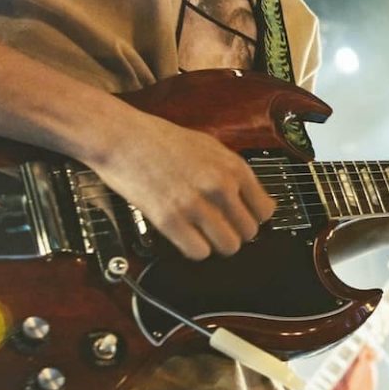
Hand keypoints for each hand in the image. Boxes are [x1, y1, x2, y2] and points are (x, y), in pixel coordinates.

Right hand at [86, 108, 275, 259]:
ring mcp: (196, 204)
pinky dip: (195, 250)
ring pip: (228, 246)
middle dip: (235, 233)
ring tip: (203, 234)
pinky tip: (187, 237)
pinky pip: (199, 252)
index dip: (253, 218)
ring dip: (217, 245)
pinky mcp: (170, 219)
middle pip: (249, 232)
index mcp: (233, 167)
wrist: (122, 137)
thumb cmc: (161, 139)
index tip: (242, 219)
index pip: (265, 210)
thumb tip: (250, 197)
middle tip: (219, 228)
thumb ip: (231, 172)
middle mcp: (220, 186)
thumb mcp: (209, 146)